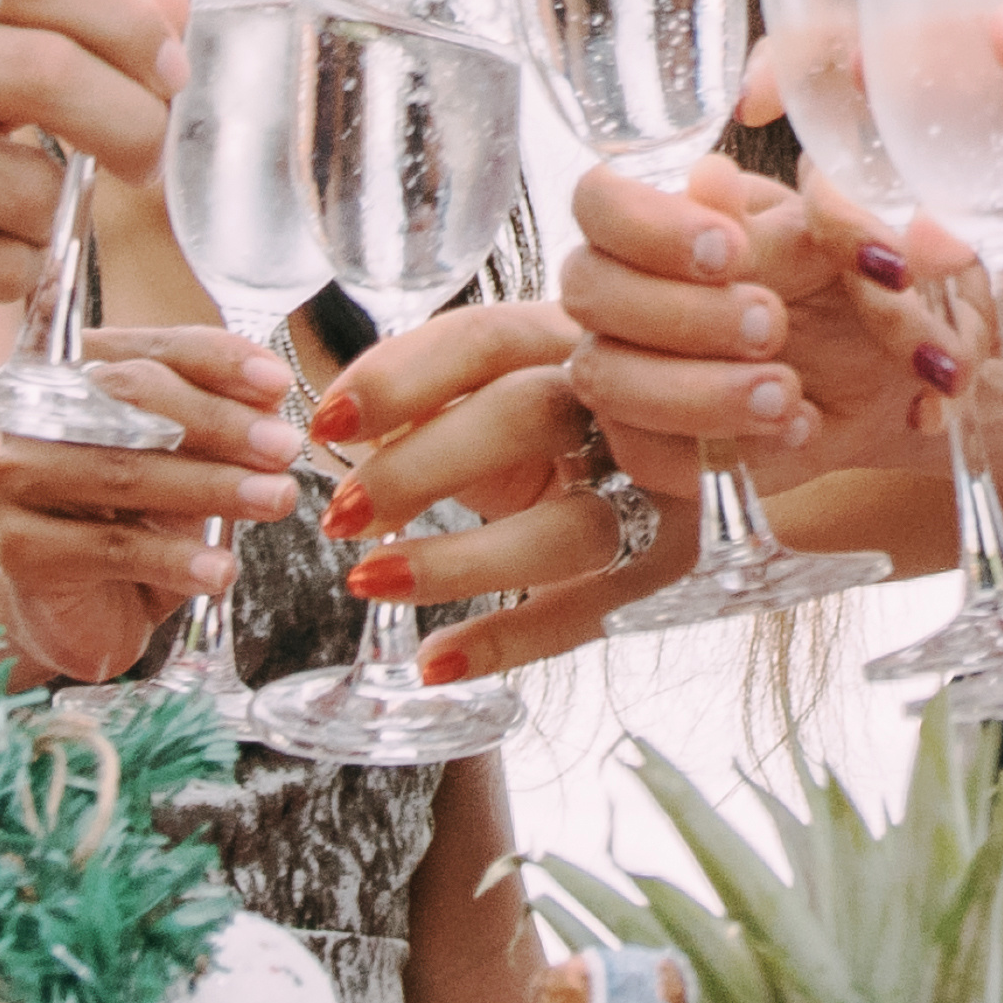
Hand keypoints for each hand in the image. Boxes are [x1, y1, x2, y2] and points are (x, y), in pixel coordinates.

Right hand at [0, 0, 182, 309]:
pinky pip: (0, 266)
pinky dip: (14, 270)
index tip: (165, 68)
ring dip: (53, 213)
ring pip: (35, 188)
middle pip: (50, 74)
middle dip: (130, 125)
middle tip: (142, 156)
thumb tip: (171, 4)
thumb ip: (40, 16)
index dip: (124, 22)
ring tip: (11, 209)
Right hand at [0, 324, 303, 682]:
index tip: (279, 385)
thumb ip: (219, 426)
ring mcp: (19, 478)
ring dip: (211, 486)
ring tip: (275, 500)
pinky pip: (111, 547)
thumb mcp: (189, 467)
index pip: (152, 349)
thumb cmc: (141, 525)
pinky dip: (175, 558)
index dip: (218, 361)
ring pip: (125, 471)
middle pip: (132, 396)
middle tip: (283, 448)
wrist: (87, 612)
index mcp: (79, 374)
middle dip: (219, 421)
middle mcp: (37, 413)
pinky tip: (221, 569)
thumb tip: (272, 395)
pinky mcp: (21, 547)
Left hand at [324, 303, 638, 672]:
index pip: (487, 341)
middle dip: (422, 466)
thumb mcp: (494, 391)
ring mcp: (660, 484)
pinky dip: (506, 643)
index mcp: (569, 339)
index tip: (325, 424)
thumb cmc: (554, 425)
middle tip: (341, 513)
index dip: (401, 378)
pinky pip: (586, 613)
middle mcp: (626, 400)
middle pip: (530, 416)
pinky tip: (434, 662)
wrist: (677, 461)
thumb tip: (330, 410)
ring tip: (370, 581)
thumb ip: (420, 393)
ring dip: (461, 561)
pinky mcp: (670, 562)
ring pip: (570, 526)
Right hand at [557, 149, 957, 488]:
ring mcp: (626, 369)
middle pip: (587, 290)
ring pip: (605, 380)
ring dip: (697, 390)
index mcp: (660, 219)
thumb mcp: (840, 243)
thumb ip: (777, 219)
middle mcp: (625, 290)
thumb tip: (712, 181)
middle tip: (771, 324)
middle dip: (682, 313)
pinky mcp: (651, 444)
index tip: (729, 248)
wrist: (898, 368)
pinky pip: (644, 455)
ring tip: (786, 393)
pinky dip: (718, 449)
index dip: (647, 226)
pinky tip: (792, 429)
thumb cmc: (856, 284)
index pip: (598, 201)